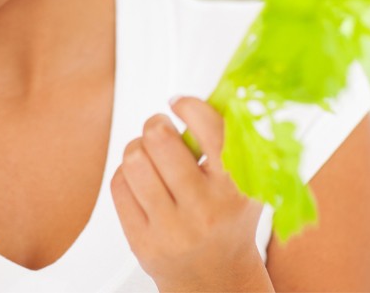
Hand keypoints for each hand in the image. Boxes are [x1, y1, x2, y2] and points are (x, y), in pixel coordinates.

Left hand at [111, 97, 272, 292]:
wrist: (216, 280)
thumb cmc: (229, 222)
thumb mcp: (250, 185)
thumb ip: (240, 144)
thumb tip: (220, 95)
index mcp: (236, 189)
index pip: (211, 131)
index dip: (190, 106)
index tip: (179, 102)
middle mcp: (204, 209)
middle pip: (159, 139)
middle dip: (157, 125)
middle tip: (162, 129)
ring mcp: (170, 227)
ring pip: (134, 159)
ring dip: (138, 148)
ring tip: (150, 155)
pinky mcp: (142, 240)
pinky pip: (119, 185)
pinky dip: (127, 174)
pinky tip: (142, 180)